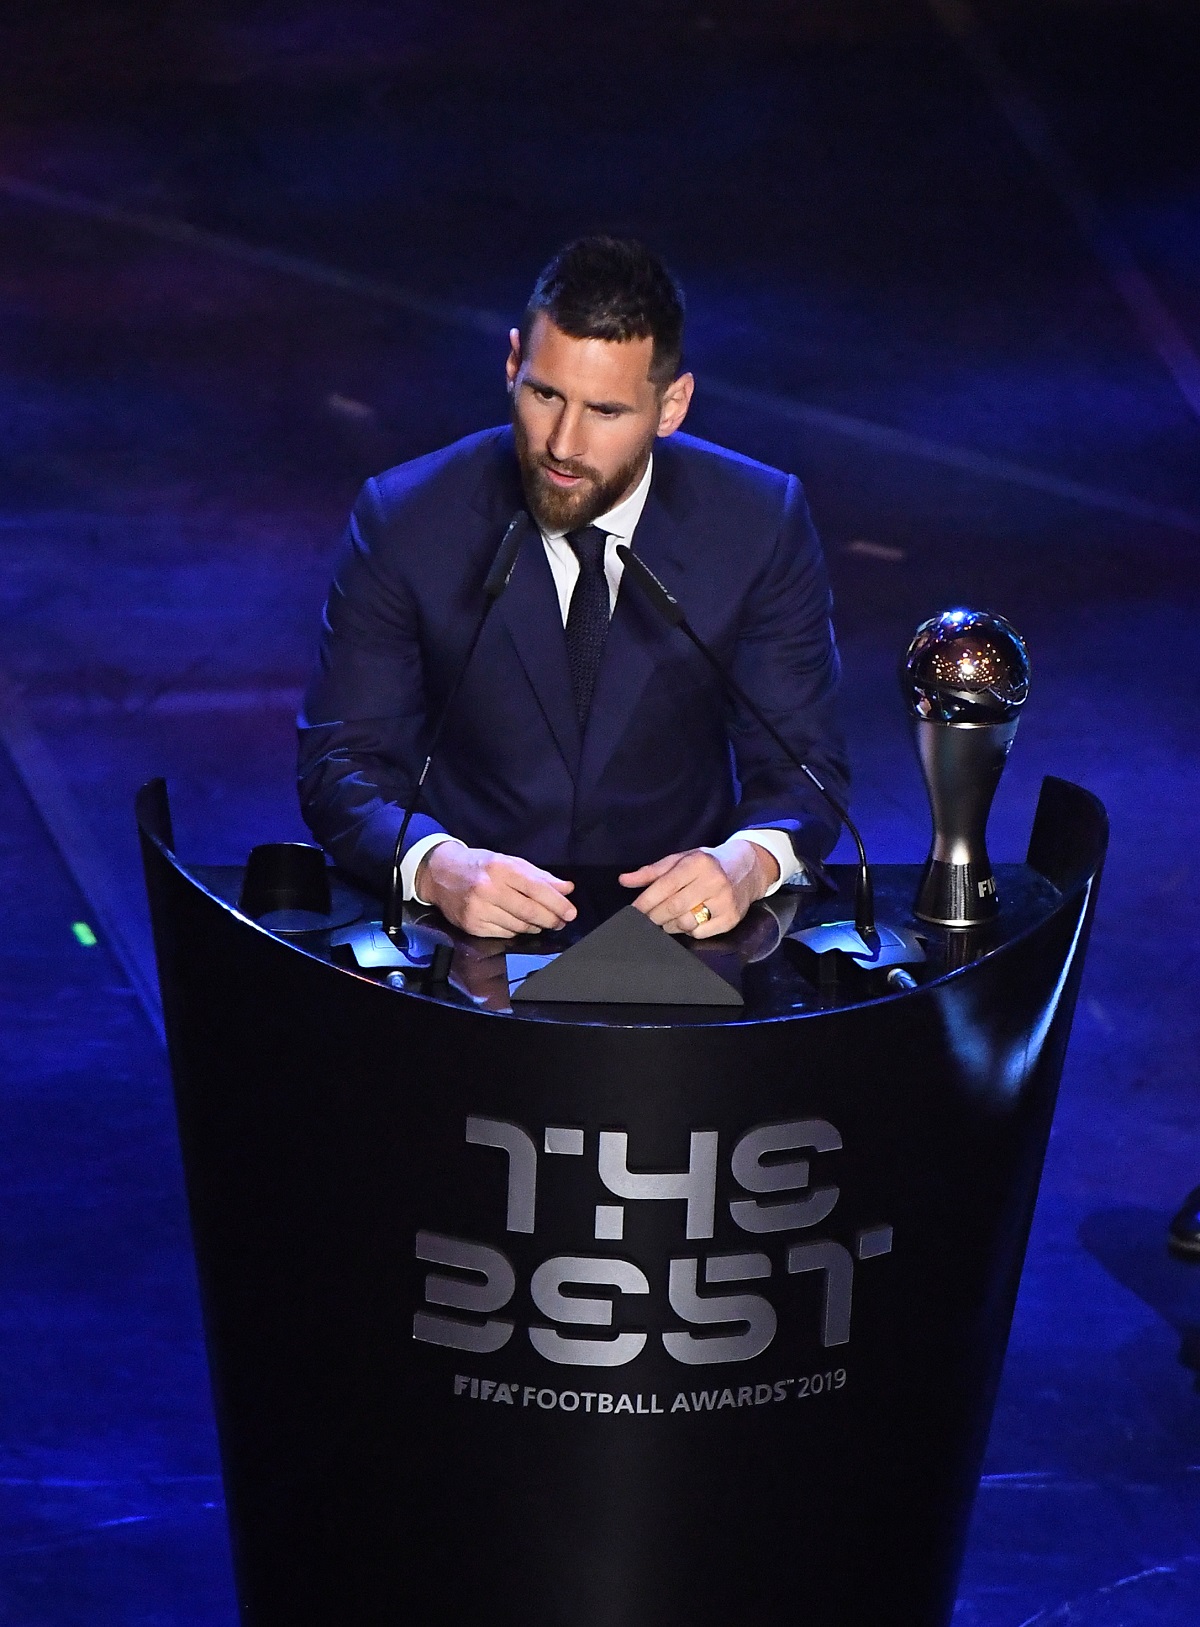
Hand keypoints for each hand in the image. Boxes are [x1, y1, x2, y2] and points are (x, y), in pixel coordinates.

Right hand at [416, 844, 575, 938]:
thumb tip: (566, 888)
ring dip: (535, 926)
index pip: (537, 889)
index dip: (557, 903)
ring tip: (541, 922)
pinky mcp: (472, 925)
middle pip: (529, 911)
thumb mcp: (509, 862)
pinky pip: (504, 934)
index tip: (570, 912)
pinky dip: (516, 931)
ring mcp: (478, 909)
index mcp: (501, 868)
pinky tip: (519, 924)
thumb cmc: (479, 866)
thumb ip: (539, 876)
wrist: (440, 873)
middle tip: (561, 921)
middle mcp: (488, 889)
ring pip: (518, 926)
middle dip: (551, 919)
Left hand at [619, 839, 778, 937]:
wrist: (749, 868)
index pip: (665, 886)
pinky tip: (688, 922)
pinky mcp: (732, 918)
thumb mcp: (681, 859)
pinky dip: (689, 931)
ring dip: (670, 926)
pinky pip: (701, 933)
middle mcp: (713, 881)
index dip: (645, 901)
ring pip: (686, 923)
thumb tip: (624, 880)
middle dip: (654, 917)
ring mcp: (725, 901)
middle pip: (673, 907)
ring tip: (666, 921)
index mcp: (698, 863)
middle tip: (645, 920)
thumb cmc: (708, 863)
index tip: (633, 911)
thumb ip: (652, 871)